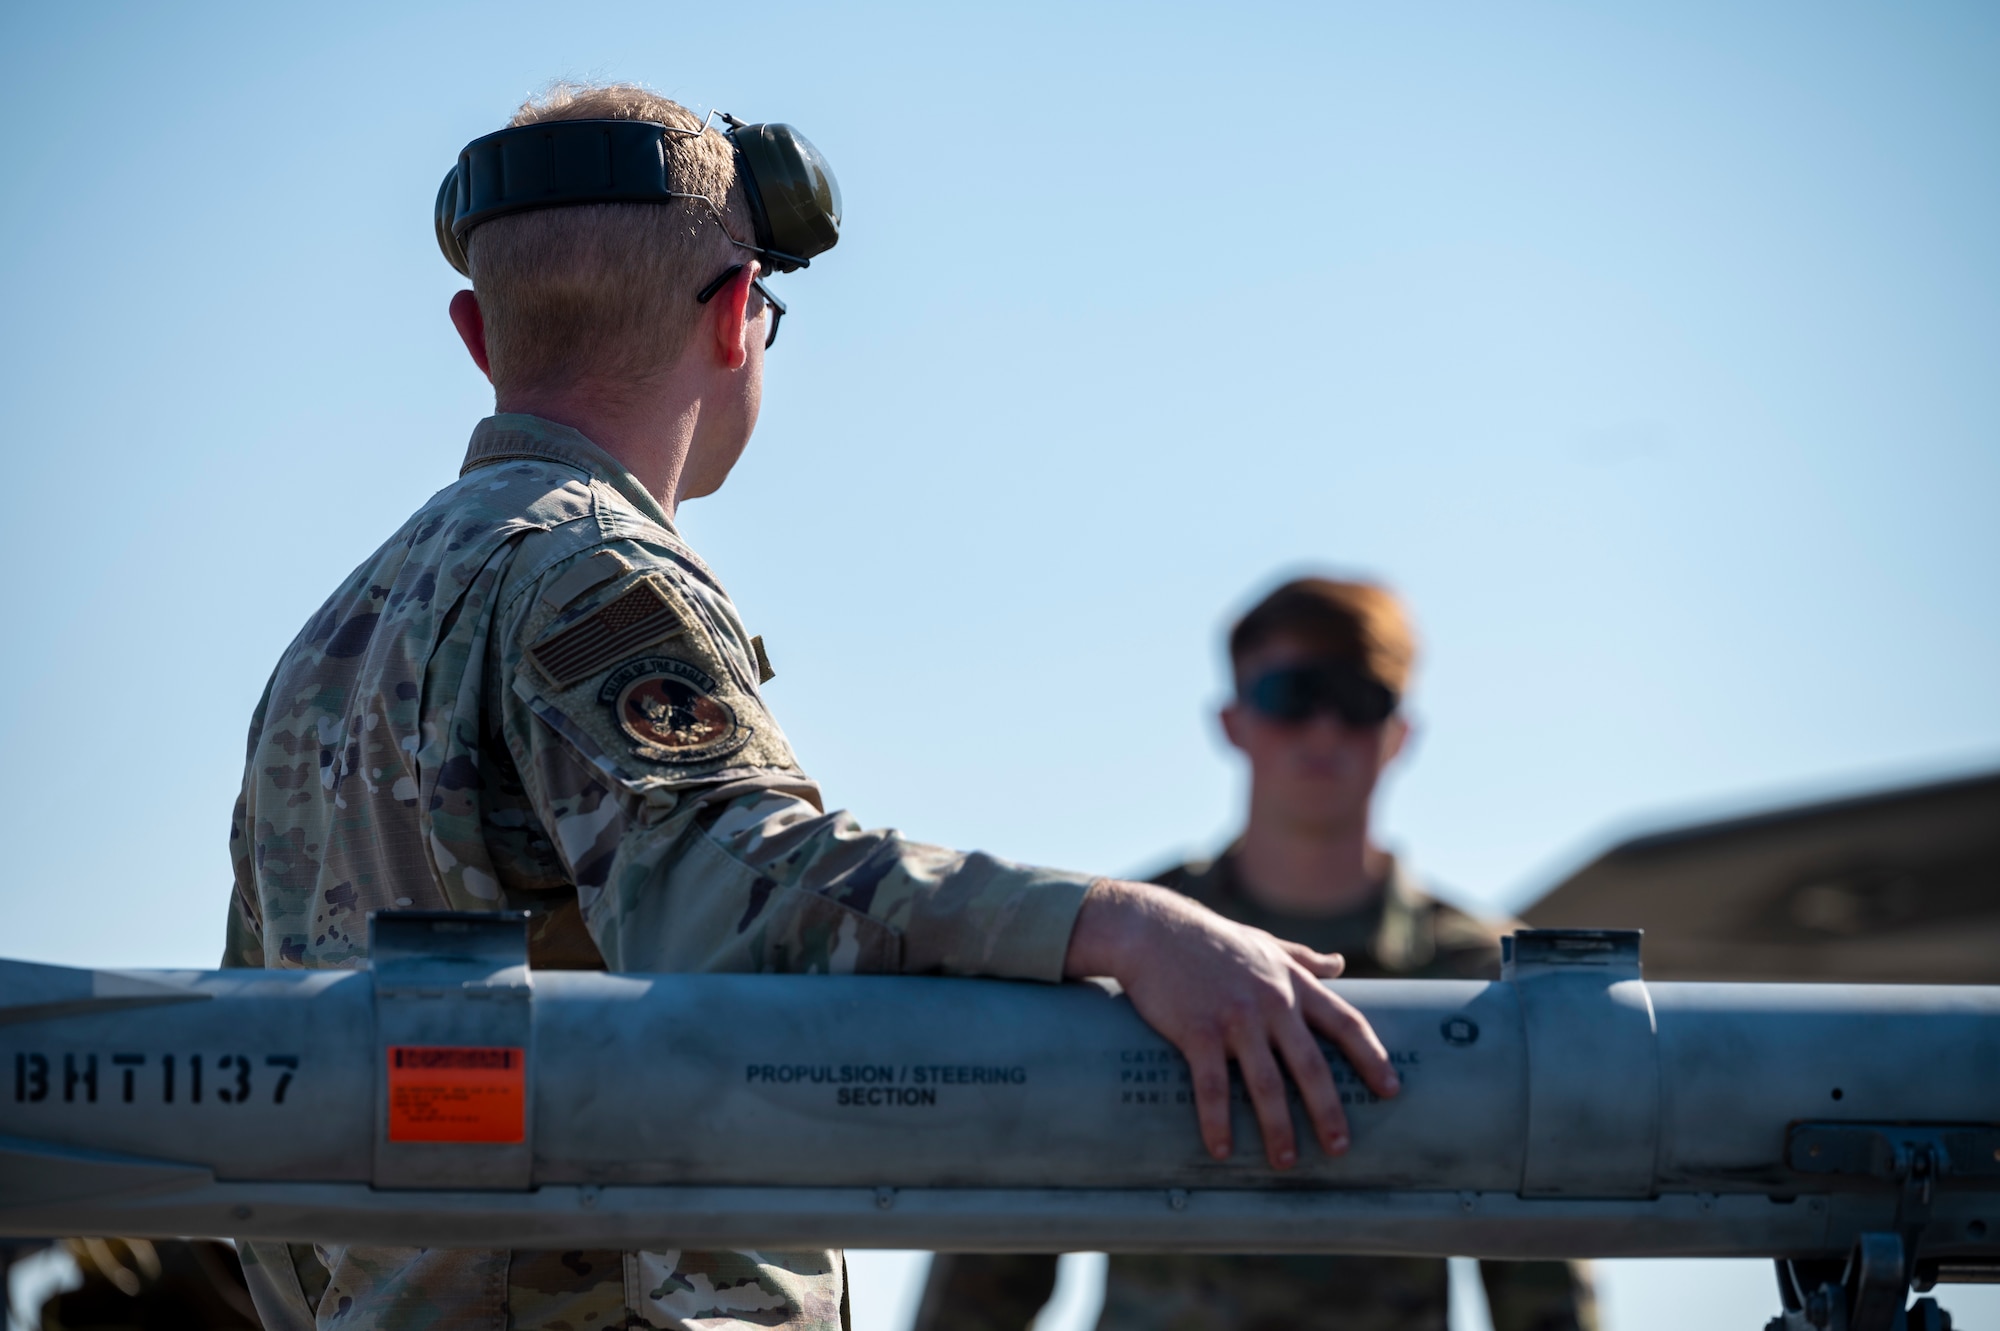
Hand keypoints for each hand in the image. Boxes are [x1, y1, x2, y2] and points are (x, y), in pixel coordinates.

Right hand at [1063, 879, 1399, 1168]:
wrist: (1152, 929)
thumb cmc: (1209, 939)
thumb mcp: (1264, 943)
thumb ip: (1303, 958)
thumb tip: (1339, 964)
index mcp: (1292, 983)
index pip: (1346, 1023)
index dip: (1372, 1057)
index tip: (1391, 1089)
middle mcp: (1271, 1002)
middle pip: (1311, 1064)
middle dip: (1329, 1110)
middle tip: (1340, 1148)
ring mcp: (1235, 1018)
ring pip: (1266, 1082)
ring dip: (1278, 1127)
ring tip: (1286, 1161)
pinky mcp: (1198, 1031)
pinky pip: (1212, 1085)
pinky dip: (1218, 1120)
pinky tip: (1222, 1149)